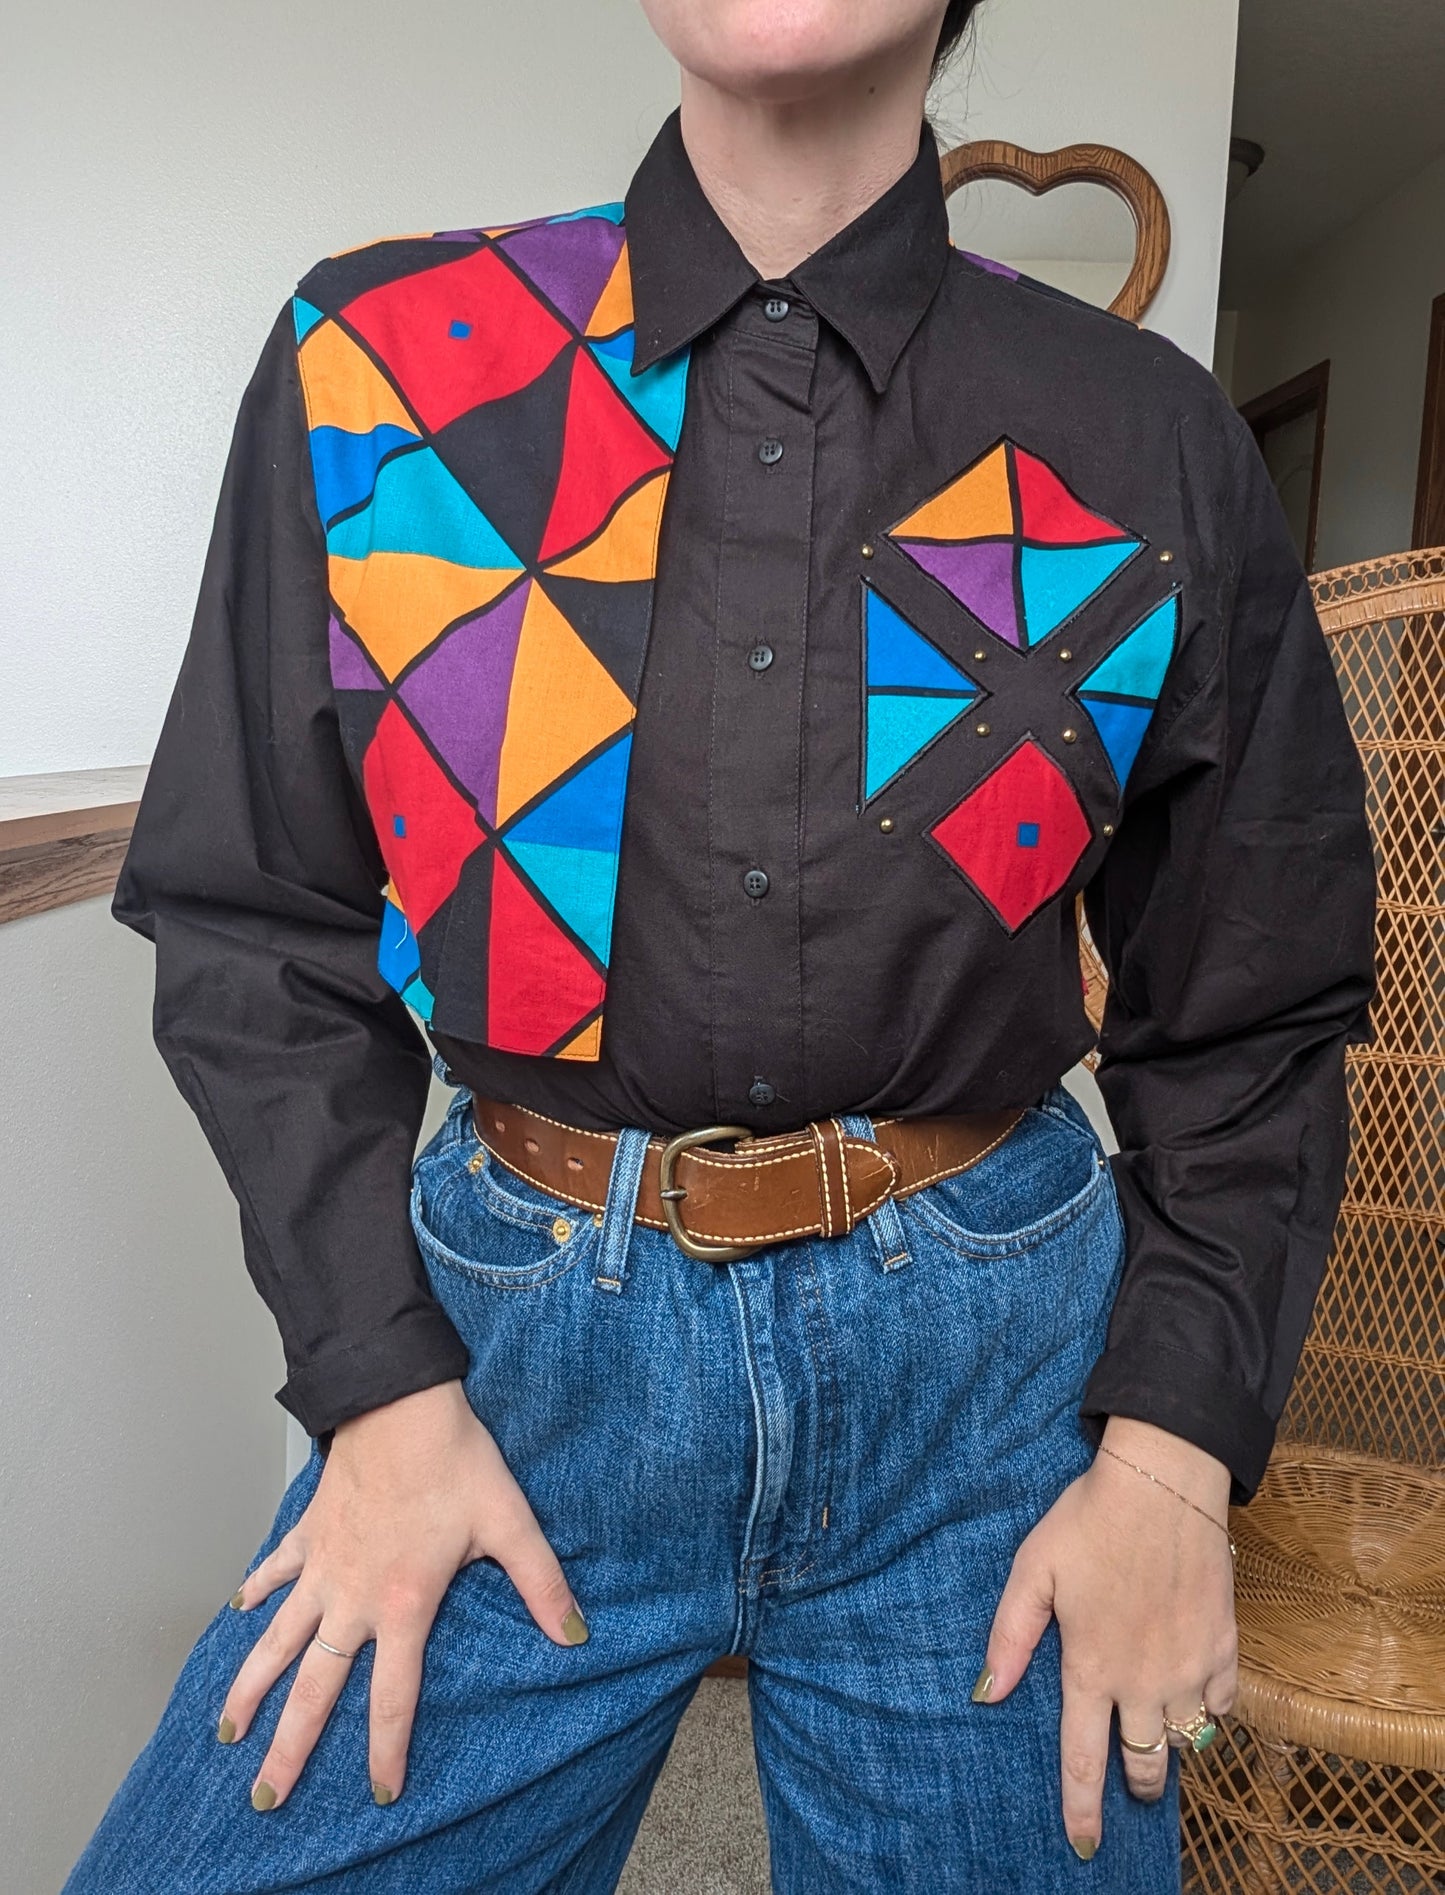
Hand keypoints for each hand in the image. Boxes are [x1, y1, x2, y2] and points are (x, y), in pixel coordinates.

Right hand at [220, 1379, 584, 1809]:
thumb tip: (575, 1633)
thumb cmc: (455, 1459)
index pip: (392, 1698)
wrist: (398, 1402)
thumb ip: (541, 1583)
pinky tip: (239, 1611)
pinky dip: (255, 1590)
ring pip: (277, 1641)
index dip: (385, 1750)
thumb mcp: (509, 1523)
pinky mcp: (308, 1531)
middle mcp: (352, 1599)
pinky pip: (275, 1570)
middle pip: (314, 1689)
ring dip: (250, 1688)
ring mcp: (322, 1567)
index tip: (379, 1793)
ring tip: (229, 1731)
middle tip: (267, 1797)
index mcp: (403, 1605)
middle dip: (289, 1748)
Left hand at [974, 1417, 1236, 1860]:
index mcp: (1092, 1668)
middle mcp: (1144, 1682)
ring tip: (1160, 1733)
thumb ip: (1010, 1636)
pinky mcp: (1226, 1647)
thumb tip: (986, 1693)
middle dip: (1138, 1786)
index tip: (1083, 1847)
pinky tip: (1194, 1694)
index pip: (1084, 1760)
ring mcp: (1191, 1668)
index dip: (1082, 1810)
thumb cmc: (1090, 1520)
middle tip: (1132, 1783)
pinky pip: (1223, 1705)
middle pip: (1146, 1766)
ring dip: (1173, 1748)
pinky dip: (1209, 1710)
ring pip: (1189, 1742)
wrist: (1164, 1483)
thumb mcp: (1033, 1569)